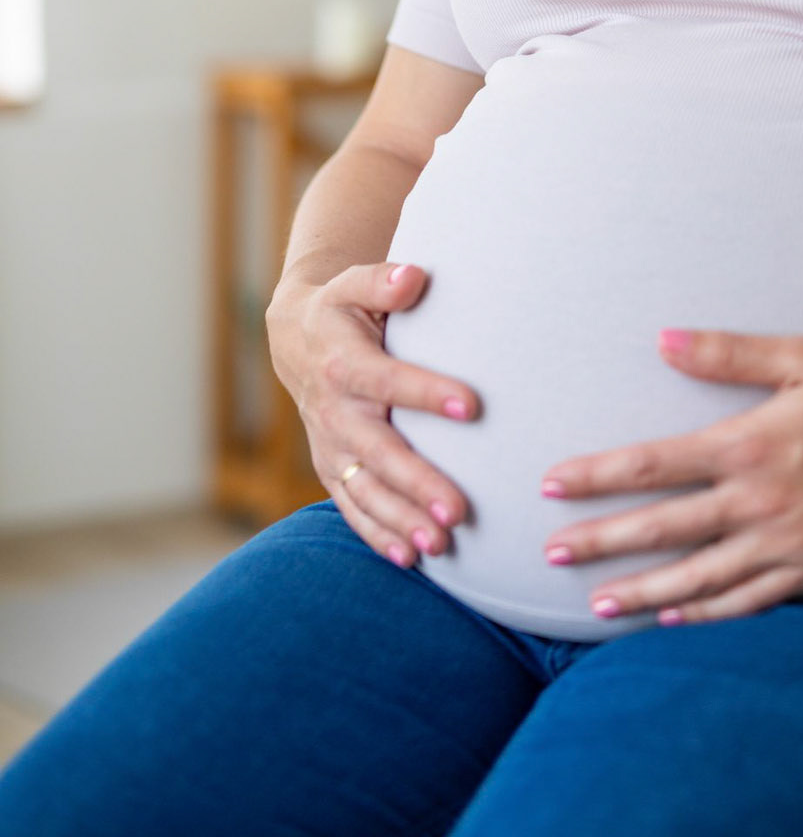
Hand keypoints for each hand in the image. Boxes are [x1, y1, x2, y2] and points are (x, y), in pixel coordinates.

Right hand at [265, 261, 481, 568]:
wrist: (296, 340)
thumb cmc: (342, 309)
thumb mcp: (354, 284)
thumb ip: (382, 281)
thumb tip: (413, 276)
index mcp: (343, 364)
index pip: (388, 381)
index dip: (426, 392)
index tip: (472, 404)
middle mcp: (334, 412)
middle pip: (378, 452)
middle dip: (416, 484)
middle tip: (457, 511)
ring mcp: (330, 447)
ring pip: (366, 491)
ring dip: (401, 520)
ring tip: (440, 544)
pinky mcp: (333, 469)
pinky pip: (353, 508)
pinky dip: (378, 535)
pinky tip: (411, 559)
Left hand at [540, 328, 802, 624]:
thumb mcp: (801, 355)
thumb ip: (727, 352)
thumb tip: (662, 339)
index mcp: (750, 444)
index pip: (653, 464)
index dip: (597, 476)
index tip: (552, 483)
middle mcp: (761, 501)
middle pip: (663, 528)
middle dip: (601, 541)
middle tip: (549, 554)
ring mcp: (787, 542)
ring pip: (700, 576)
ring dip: (643, 590)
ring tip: (597, 603)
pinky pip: (750, 600)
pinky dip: (708, 612)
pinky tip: (676, 617)